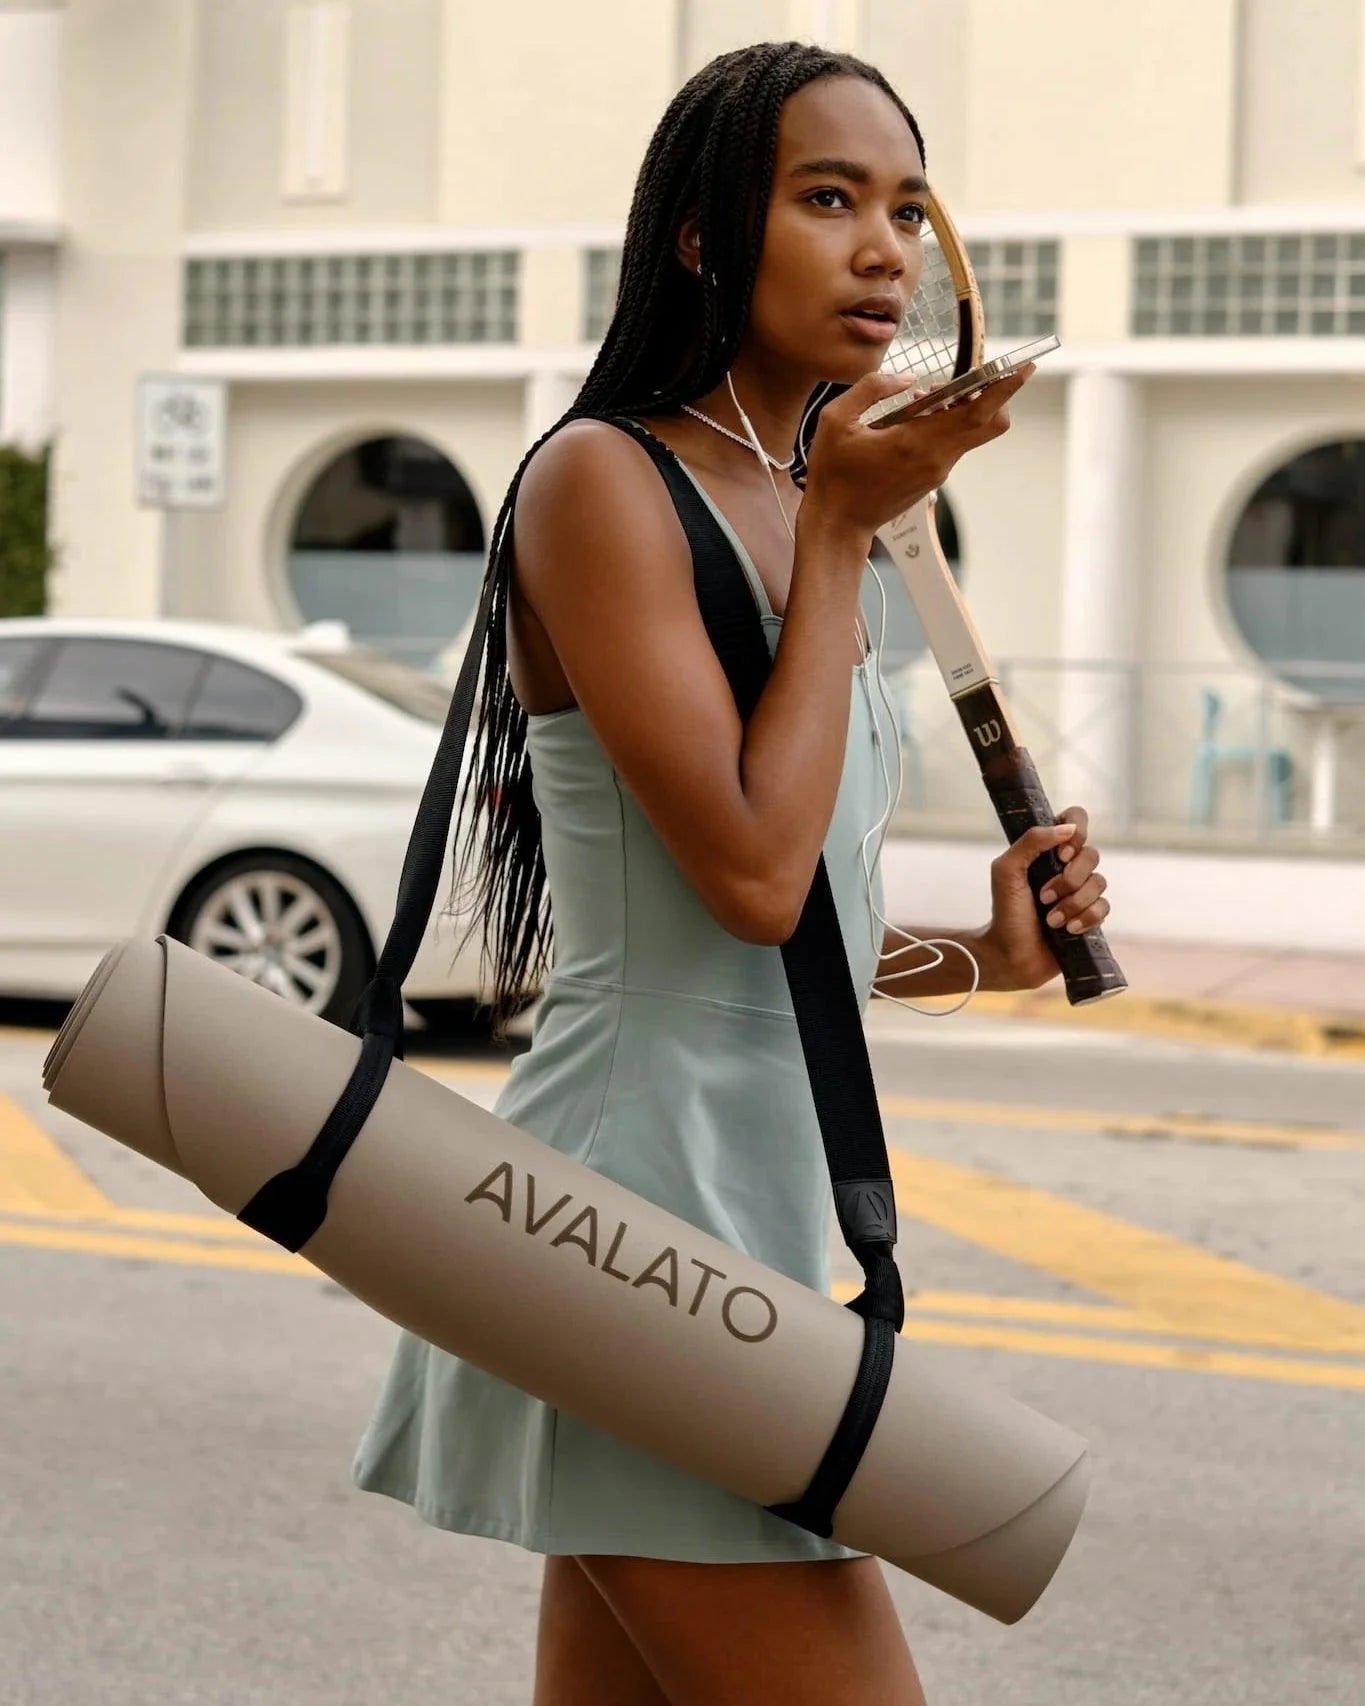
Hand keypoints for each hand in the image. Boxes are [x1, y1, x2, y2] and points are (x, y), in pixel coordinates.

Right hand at [800, 363, 1034, 547]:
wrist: (839, 524)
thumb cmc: (833, 474)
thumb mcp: (836, 421)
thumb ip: (872, 389)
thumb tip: (908, 379)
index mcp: (917, 441)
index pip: (977, 412)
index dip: (1004, 388)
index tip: (1023, 367)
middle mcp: (937, 457)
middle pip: (990, 423)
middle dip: (995, 395)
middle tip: (978, 375)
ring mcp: (938, 470)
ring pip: (972, 432)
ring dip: (965, 408)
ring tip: (932, 396)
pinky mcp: (933, 477)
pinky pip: (954, 443)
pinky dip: (949, 424)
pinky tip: (917, 418)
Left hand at [980, 806, 1110, 991]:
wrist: (1011, 955)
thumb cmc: (1005, 912)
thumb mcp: (1006, 871)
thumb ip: (1030, 842)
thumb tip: (1067, 828)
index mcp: (1047, 849)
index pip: (1076, 819)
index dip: (1076, 832)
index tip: (1061, 855)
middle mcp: (1067, 866)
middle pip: (1092, 854)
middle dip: (1069, 879)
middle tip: (1043, 897)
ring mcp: (1081, 891)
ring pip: (1099, 883)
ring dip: (1072, 903)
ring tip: (1051, 919)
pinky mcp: (1090, 915)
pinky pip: (1104, 907)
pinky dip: (1085, 918)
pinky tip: (1067, 929)